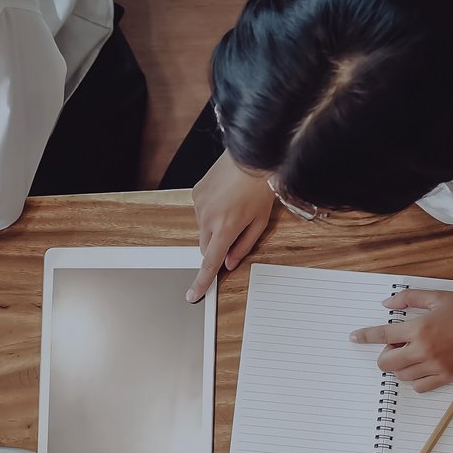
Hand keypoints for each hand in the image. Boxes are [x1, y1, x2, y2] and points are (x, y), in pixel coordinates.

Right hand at [186, 152, 275, 302]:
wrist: (250, 157)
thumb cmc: (259, 187)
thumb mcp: (260, 222)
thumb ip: (244, 246)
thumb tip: (229, 263)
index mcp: (226, 228)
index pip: (210, 262)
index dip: (202, 282)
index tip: (193, 295)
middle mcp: (208, 218)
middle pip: (206, 248)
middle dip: (217, 247)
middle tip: (234, 232)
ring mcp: (199, 205)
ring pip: (203, 230)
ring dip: (214, 228)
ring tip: (232, 209)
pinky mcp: (195, 194)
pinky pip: (200, 213)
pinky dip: (210, 213)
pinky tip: (224, 199)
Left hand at [348, 289, 452, 390]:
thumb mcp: (439, 297)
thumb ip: (410, 298)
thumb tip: (387, 304)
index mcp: (420, 328)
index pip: (382, 335)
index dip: (365, 336)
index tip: (354, 337)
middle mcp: (425, 350)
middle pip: (387, 362)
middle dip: (385, 355)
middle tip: (396, 345)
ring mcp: (436, 366)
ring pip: (402, 376)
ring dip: (400, 366)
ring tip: (413, 354)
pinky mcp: (448, 377)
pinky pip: (420, 387)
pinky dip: (415, 380)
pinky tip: (422, 367)